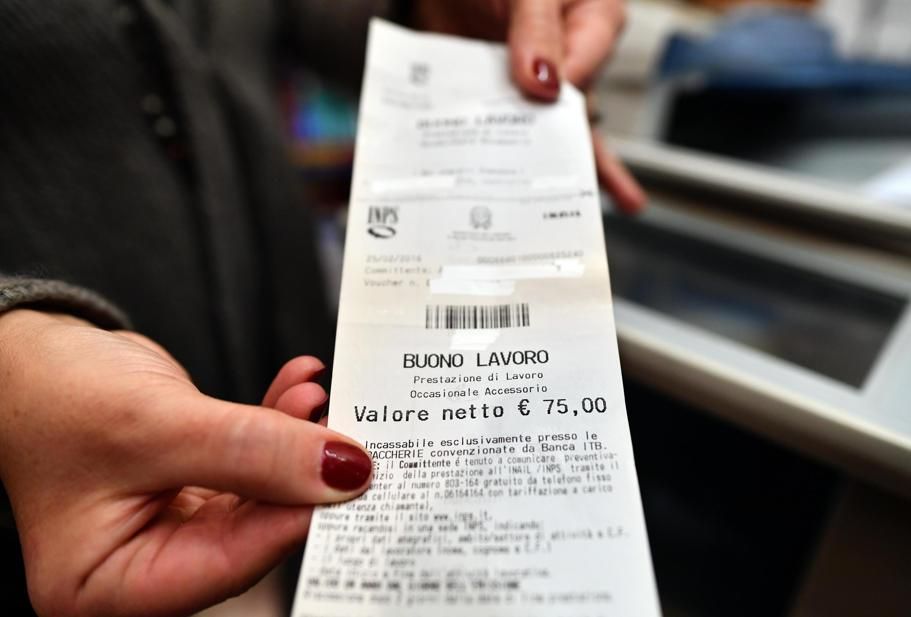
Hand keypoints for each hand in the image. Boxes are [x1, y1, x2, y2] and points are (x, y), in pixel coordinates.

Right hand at [0, 310, 370, 616]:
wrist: (28, 354)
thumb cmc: (50, 396)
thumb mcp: (154, 425)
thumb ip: (252, 451)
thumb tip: (342, 470)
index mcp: (110, 583)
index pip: (224, 565)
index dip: (291, 521)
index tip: (348, 477)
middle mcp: (143, 562)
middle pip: (250, 532)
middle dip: (301, 478)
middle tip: (352, 440)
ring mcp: (172, 521)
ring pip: (259, 492)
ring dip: (295, 443)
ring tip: (320, 400)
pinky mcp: (194, 482)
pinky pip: (251, 459)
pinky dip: (277, 421)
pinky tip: (300, 387)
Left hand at [414, 0, 645, 211]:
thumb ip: (536, 29)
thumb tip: (544, 85)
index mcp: (593, 21)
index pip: (586, 67)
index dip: (567, 97)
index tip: (543, 112)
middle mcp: (571, 57)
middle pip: (575, 115)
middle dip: (578, 159)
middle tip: (590, 201)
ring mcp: (535, 81)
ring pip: (547, 132)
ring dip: (556, 175)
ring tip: (581, 219)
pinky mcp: (503, 95)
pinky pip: (504, 128)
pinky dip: (502, 158)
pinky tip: (508, 195)